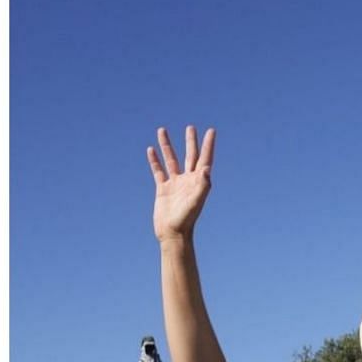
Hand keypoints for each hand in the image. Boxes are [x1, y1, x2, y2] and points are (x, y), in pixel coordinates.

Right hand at [148, 125, 216, 242]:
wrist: (173, 233)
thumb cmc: (186, 219)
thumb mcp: (196, 201)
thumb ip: (203, 186)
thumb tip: (207, 169)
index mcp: (198, 182)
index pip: (205, 159)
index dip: (208, 145)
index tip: (211, 131)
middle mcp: (188, 180)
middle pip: (190, 156)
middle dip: (190, 142)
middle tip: (191, 127)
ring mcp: (175, 184)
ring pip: (171, 160)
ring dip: (167, 146)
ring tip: (162, 130)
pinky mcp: (163, 189)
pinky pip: (158, 170)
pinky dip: (154, 160)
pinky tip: (151, 150)